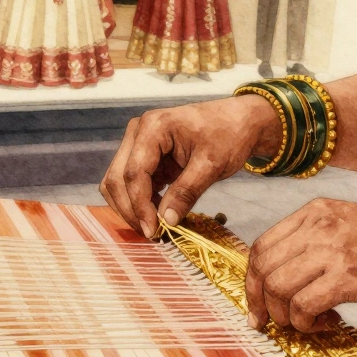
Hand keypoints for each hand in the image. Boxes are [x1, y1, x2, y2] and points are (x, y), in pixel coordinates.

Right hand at [100, 95, 282, 238]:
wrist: (239, 121)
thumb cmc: (229, 134)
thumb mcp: (212, 164)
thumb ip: (187, 191)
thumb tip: (166, 221)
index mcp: (153, 127)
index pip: (134, 172)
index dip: (139, 205)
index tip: (154, 230)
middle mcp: (138, 133)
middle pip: (117, 178)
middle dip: (131, 210)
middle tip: (152, 234)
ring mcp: (139, 144)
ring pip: (118, 183)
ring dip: (131, 208)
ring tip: (155, 228)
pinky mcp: (145, 157)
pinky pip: (132, 184)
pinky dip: (140, 203)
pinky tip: (158, 216)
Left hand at [245, 200, 356, 332]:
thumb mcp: (351, 227)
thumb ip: (317, 242)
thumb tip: (283, 280)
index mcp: (316, 210)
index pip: (262, 246)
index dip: (253, 281)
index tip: (258, 306)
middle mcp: (319, 224)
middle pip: (263, 268)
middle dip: (261, 303)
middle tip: (275, 324)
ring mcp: (333, 248)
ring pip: (278, 288)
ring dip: (287, 316)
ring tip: (311, 321)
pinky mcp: (350, 275)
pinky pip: (304, 306)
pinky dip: (308, 323)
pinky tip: (330, 321)